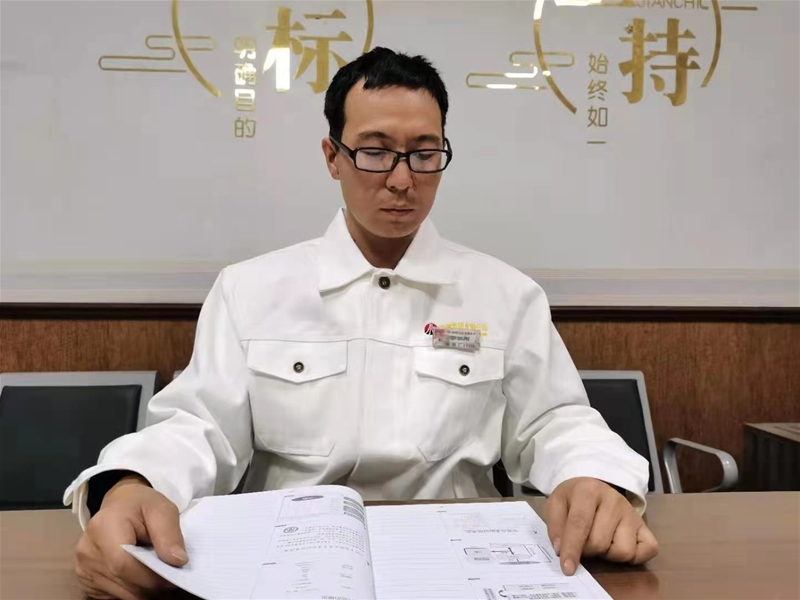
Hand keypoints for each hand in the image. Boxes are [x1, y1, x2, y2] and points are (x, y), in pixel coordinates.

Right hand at [74, 474, 187, 598]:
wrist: (120, 506)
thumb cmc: (142, 506)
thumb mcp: (162, 509)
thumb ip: (169, 533)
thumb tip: (178, 561)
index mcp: (103, 527)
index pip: (124, 564)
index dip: (152, 576)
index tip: (175, 577)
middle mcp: (87, 551)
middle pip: (123, 583)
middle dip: (152, 586)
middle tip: (172, 579)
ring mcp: (83, 569)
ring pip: (120, 594)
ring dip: (144, 591)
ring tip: (159, 577)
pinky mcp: (86, 582)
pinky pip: (113, 597)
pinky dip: (133, 592)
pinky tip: (143, 580)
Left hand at [545, 477, 657, 575]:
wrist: (592, 486)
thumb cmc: (572, 499)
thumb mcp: (556, 505)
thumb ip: (555, 526)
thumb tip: (561, 550)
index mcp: (588, 490)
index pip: (580, 524)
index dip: (572, 548)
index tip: (567, 568)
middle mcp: (614, 500)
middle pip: (599, 542)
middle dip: (587, 550)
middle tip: (582, 542)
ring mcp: (632, 513)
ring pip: (622, 551)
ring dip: (607, 554)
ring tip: (600, 541)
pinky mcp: (645, 526)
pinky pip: (647, 551)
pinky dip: (633, 557)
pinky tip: (617, 546)